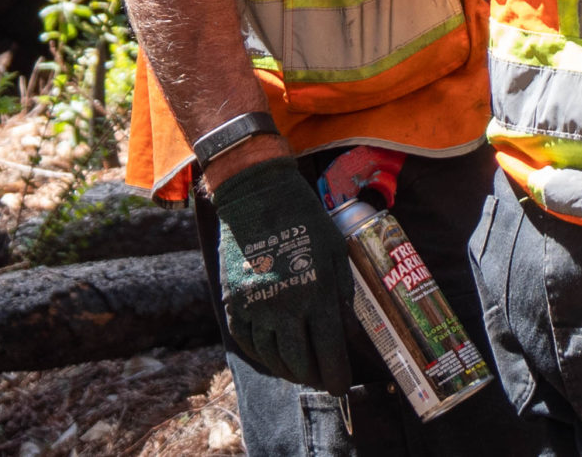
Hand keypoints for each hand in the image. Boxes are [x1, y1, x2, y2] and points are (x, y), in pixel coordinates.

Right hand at [211, 156, 353, 392]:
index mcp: (316, 292)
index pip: (328, 350)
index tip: (342, 386)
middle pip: (299, 361)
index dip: (336, 374)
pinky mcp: (233, 302)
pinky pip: (247, 342)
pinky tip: (274, 356)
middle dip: (314, 377)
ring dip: (288, 370)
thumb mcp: (335, 251)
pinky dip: (262, 356)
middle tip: (323, 380)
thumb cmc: (306, 220)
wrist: (258, 196)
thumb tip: (348, 328)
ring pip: (271, 357)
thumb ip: (342, 292)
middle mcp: (284, 305)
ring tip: (301, 372)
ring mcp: (255, 306)